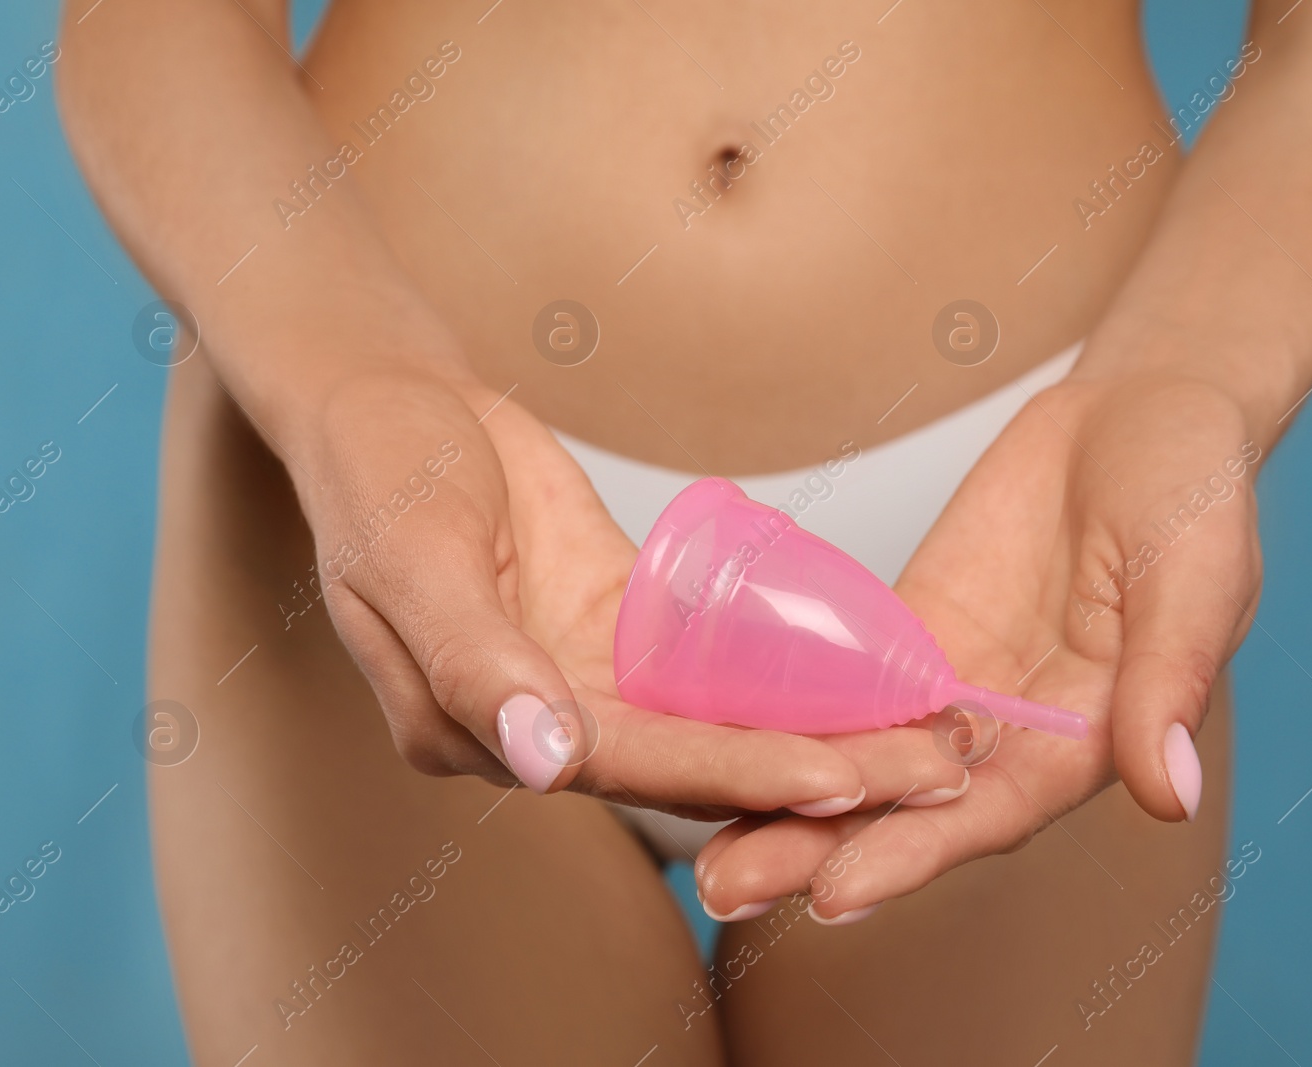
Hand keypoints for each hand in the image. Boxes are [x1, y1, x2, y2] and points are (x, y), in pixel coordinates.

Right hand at [291, 368, 966, 820]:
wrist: (390, 397)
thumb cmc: (378, 470)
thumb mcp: (411, 559)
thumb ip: (476, 665)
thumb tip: (546, 761)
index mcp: (479, 733)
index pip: (629, 766)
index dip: (736, 775)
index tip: (841, 781)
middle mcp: (546, 722)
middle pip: (695, 760)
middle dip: (813, 771)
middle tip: (933, 770)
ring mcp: (589, 675)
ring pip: (717, 717)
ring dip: (816, 729)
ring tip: (927, 734)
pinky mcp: (622, 624)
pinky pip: (713, 655)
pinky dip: (785, 669)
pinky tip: (865, 674)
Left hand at [694, 371, 1262, 918]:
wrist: (1140, 411)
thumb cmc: (1191, 492)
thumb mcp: (1194, 578)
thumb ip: (1171, 680)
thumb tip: (1170, 795)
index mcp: (1083, 741)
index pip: (988, 815)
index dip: (912, 854)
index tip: (834, 896)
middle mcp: (1010, 733)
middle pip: (903, 805)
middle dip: (816, 849)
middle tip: (724, 890)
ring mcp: (954, 684)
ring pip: (861, 755)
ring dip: (785, 800)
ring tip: (701, 851)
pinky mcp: (913, 632)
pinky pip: (845, 680)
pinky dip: (789, 716)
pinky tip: (718, 742)